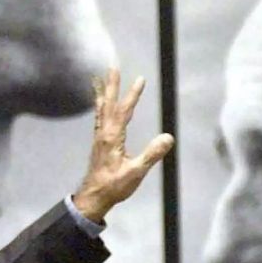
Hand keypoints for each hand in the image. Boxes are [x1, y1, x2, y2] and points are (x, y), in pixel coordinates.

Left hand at [73, 67, 174, 222]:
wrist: (93, 197)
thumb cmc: (114, 186)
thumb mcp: (136, 172)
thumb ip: (151, 154)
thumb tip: (168, 137)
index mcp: (113, 138)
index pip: (124, 111)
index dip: (132, 95)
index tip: (140, 79)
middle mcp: (104, 133)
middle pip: (108, 104)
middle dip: (112, 84)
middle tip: (113, 66)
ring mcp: (99, 137)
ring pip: (101, 109)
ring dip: (103, 92)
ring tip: (100, 77)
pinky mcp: (99, 142)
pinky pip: (99, 117)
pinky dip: (99, 105)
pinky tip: (100, 102)